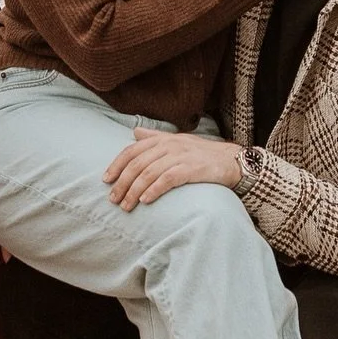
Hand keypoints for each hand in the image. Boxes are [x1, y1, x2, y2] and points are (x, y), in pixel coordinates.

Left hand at [104, 128, 241, 209]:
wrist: (231, 160)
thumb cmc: (202, 153)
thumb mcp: (178, 141)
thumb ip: (155, 137)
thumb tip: (134, 133)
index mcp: (163, 139)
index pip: (133, 150)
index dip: (117, 165)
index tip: (106, 180)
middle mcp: (170, 145)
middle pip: (137, 164)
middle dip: (122, 183)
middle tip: (113, 199)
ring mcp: (180, 156)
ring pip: (149, 173)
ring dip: (134, 191)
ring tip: (126, 206)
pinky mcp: (191, 169)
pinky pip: (167, 180)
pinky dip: (154, 190)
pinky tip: (146, 201)